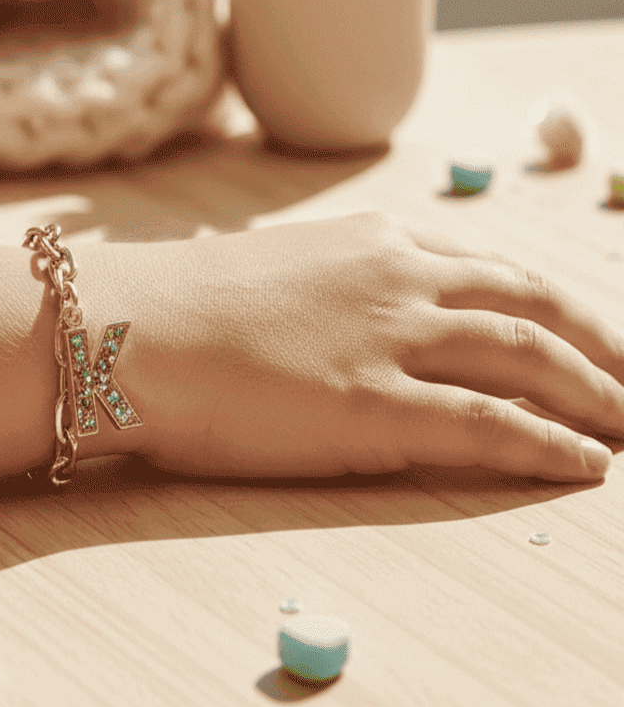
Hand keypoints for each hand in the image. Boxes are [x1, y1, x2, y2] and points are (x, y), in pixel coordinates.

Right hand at [118, 212, 622, 481]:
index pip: (493, 268)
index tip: (588, 330)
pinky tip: (585, 464)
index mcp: (376, 242)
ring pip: (529, 358)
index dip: (555, 303)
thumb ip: (342, 287)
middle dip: (601, 344)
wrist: (129, 328)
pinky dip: (547, 444)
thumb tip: (371, 318)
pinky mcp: (373, 408)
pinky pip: (488, 425)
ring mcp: (392, 339)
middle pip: (534, 304)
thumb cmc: (184, 304)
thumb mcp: (280, 273)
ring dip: (595, 393)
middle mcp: (401, 278)